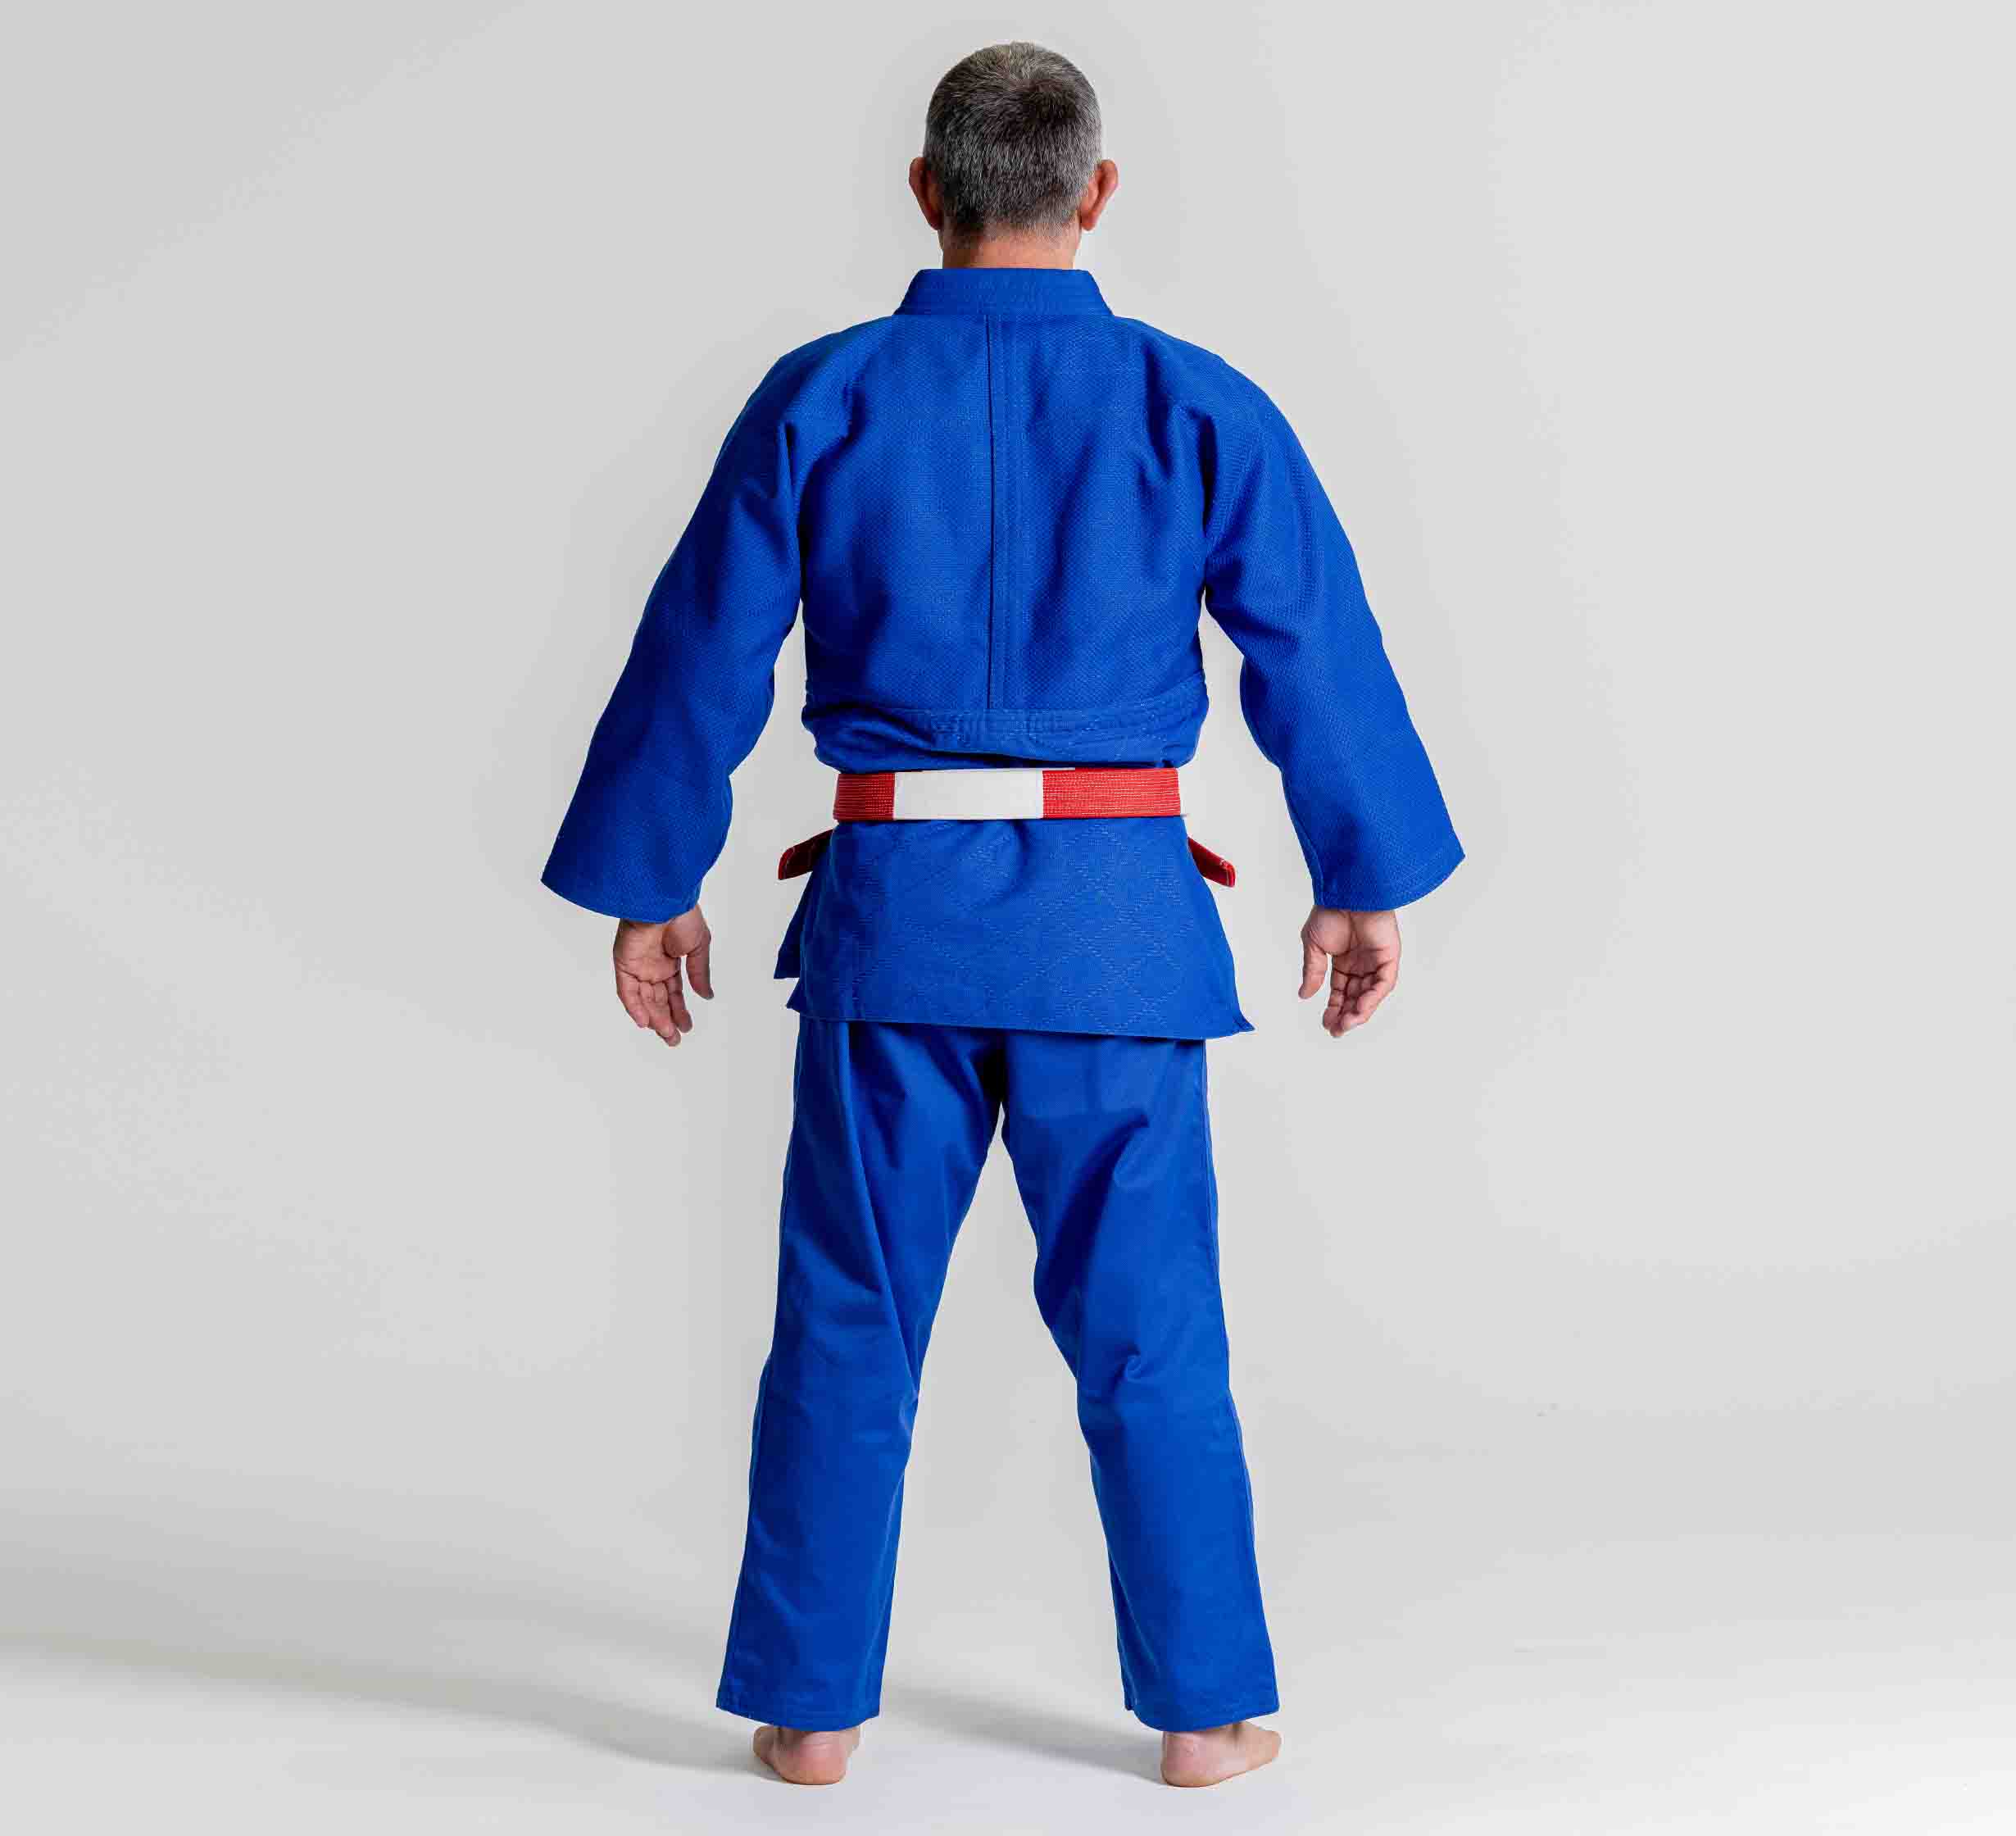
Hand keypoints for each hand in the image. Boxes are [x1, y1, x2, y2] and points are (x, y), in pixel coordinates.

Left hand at [613, 907, 712, 1045]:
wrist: (664, 900)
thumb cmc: (683, 915)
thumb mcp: (700, 947)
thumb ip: (700, 973)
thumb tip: (707, 996)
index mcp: (671, 961)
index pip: (673, 992)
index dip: (679, 1010)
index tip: (686, 1026)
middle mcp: (653, 966)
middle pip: (658, 1000)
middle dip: (667, 1020)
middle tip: (674, 1040)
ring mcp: (638, 966)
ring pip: (644, 999)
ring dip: (654, 1018)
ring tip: (666, 1035)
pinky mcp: (624, 963)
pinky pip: (627, 990)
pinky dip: (634, 1007)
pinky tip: (645, 1022)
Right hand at [1299, 906, 1399, 1036]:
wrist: (1345, 890)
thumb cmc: (1330, 910)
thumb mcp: (1314, 945)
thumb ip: (1312, 971)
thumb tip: (1304, 995)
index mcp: (1344, 961)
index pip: (1340, 991)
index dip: (1334, 1008)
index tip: (1326, 1024)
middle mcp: (1361, 964)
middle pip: (1356, 997)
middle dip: (1346, 1015)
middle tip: (1337, 1030)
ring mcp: (1376, 961)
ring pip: (1371, 994)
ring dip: (1360, 1011)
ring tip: (1347, 1024)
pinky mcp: (1389, 956)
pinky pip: (1384, 983)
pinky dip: (1373, 997)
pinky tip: (1361, 1009)